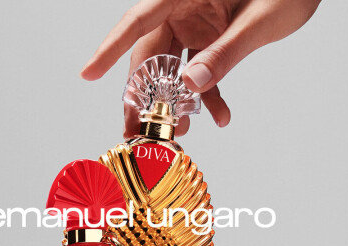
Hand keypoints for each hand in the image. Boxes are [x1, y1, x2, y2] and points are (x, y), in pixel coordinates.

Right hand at [80, 0, 320, 136]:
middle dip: (143, 95)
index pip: (139, 20)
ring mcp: (196, 25)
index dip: (110, 48)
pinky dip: (208, 96)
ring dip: (174, 103)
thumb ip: (226, 52)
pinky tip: (219, 117)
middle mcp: (184, 8)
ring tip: (177, 133)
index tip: (87, 74)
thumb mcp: (260, 18)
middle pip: (150, 54)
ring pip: (172, 69)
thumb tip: (191, 86)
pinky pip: (201, 72)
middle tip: (135, 129)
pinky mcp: (210, 40)